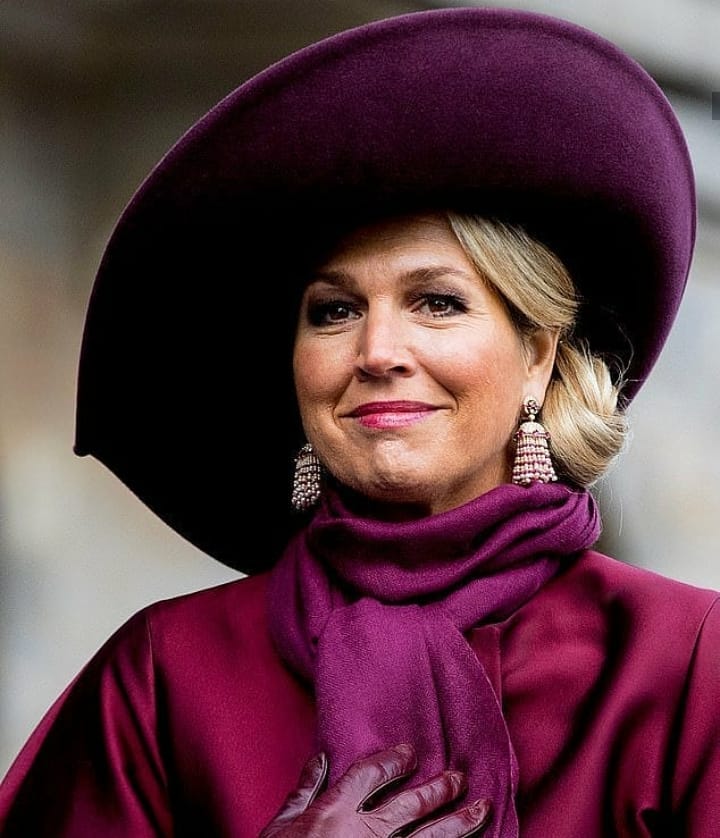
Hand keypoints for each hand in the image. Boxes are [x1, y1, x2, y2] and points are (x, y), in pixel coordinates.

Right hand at [259, 744, 491, 836]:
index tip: (410, 752)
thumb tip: (321, 759)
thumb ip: (303, 793)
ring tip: (482, 808)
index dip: (393, 760)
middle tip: (460, 777)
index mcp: (336, 813)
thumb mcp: (280, 829)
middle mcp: (366, 834)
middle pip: (411, 805)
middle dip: (439, 790)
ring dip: (458, 822)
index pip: (370, 774)